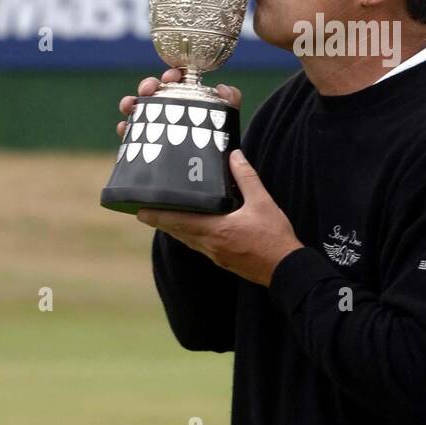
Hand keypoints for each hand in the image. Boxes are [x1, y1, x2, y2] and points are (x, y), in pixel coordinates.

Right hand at [117, 71, 241, 137]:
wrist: (212, 177)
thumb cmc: (218, 144)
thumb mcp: (226, 121)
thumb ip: (232, 102)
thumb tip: (222, 88)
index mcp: (188, 99)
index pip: (178, 81)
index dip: (172, 74)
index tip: (171, 77)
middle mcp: (170, 110)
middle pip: (154, 91)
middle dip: (148, 85)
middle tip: (148, 89)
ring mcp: (157, 127)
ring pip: (139, 109)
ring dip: (131, 102)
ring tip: (129, 105)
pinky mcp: (147, 144)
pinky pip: (131, 133)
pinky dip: (125, 127)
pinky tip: (124, 128)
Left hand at [136, 148, 303, 287]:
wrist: (286, 269)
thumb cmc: (274, 236)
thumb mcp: (263, 202)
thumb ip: (246, 178)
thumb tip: (235, 155)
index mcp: (216, 230)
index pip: (179, 222)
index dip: (158, 216)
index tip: (139, 211)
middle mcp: (210, 245)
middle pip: (178, 232)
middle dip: (161, 222)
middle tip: (144, 211)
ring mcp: (215, 255)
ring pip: (188, 240)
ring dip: (175, 229)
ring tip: (164, 217)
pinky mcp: (223, 260)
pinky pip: (199, 246)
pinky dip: (189, 235)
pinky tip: (193, 228)